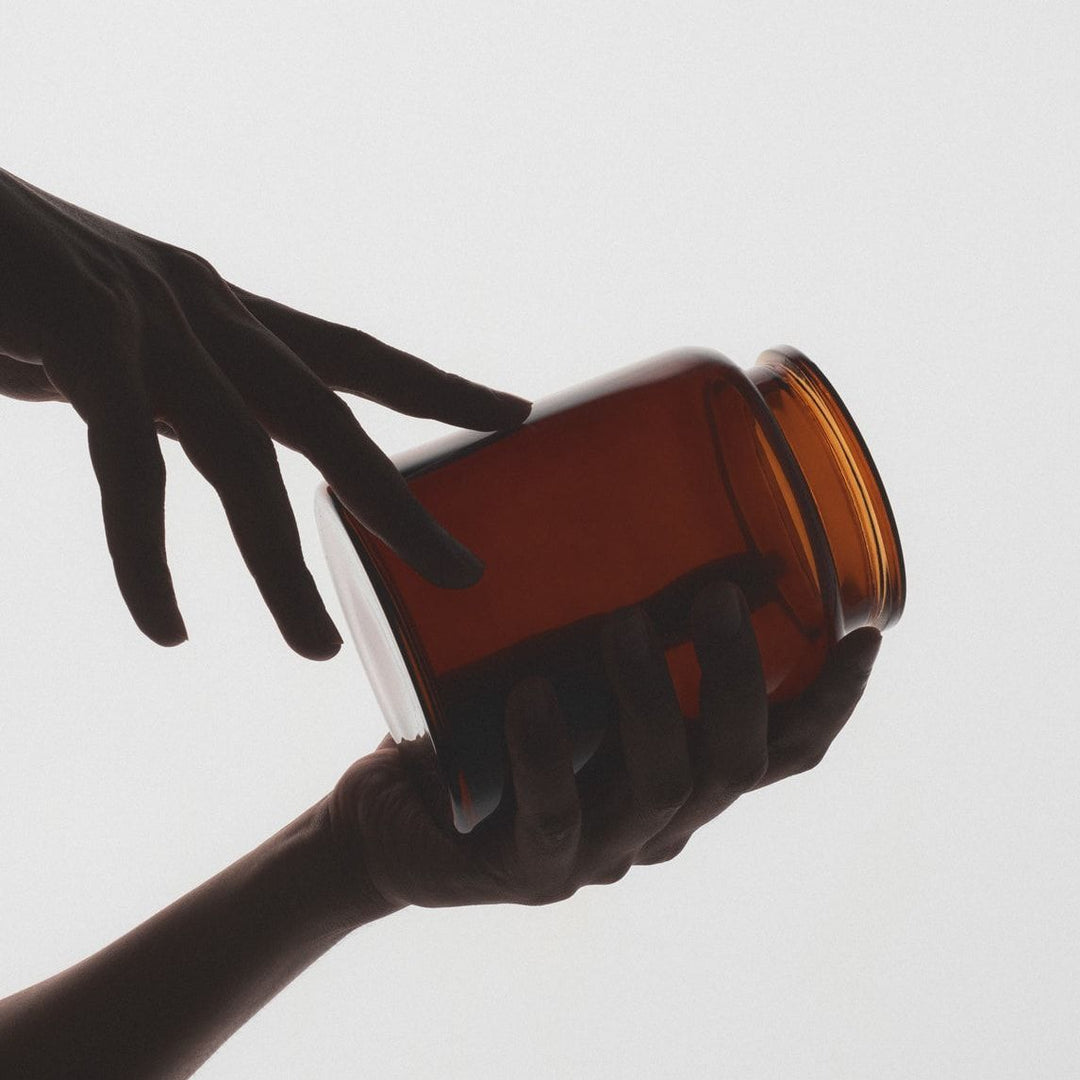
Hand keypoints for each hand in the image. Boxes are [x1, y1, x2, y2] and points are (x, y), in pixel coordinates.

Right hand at [0, 168, 529, 655]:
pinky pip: (128, 466)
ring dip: (281, 564)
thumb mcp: (108, 334)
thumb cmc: (8, 270)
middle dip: (396, 501)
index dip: (435, 385)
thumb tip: (181, 430)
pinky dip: (146, 557)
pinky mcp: (83, 330)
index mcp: (221, 310)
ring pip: (244, 457)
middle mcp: (206, 308)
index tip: (513, 412)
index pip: (351, 354)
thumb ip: (156, 384)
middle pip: (330, 417)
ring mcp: (150, 317)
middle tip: (463, 574)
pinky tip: (167, 628)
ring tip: (317, 649)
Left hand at [327, 582, 882, 910]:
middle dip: (741, 678)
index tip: (861, 632)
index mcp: (681, 773)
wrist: (392, 818)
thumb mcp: (550, 663)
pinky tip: (533, 696)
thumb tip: (626, 495)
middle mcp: (657, 821)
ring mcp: (599, 852)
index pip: (781, 750)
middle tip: (716, 598)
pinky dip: (549, 753)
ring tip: (625, 625)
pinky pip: (554, 815)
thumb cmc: (478, 727)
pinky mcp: (528, 868)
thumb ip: (596, 611)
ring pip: (663, 786)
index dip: (830, 700)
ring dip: (655, 701)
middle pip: (736, 763)